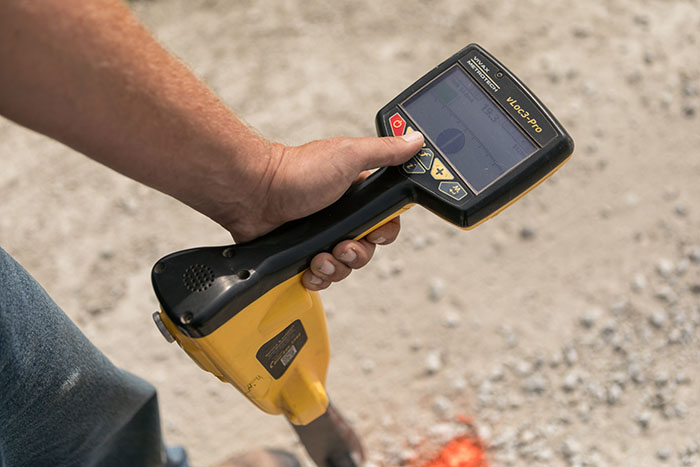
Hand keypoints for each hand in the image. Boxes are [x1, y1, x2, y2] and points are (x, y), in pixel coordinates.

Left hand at [217, 132, 423, 290]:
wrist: (254, 194)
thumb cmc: (298, 171)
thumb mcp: (349, 155)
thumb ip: (385, 151)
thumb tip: (415, 140)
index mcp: (356, 195)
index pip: (385, 220)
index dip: (385, 231)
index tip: (375, 231)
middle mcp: (340, 216)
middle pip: (367, 249)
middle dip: (358, 253)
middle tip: (342, 245)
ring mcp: (320, 236)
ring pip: (345, 266)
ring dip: (336, 267)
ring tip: (320, 256)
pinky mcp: (301, 254)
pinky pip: (321, 276)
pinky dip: (318, 276)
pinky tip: (309, 267)